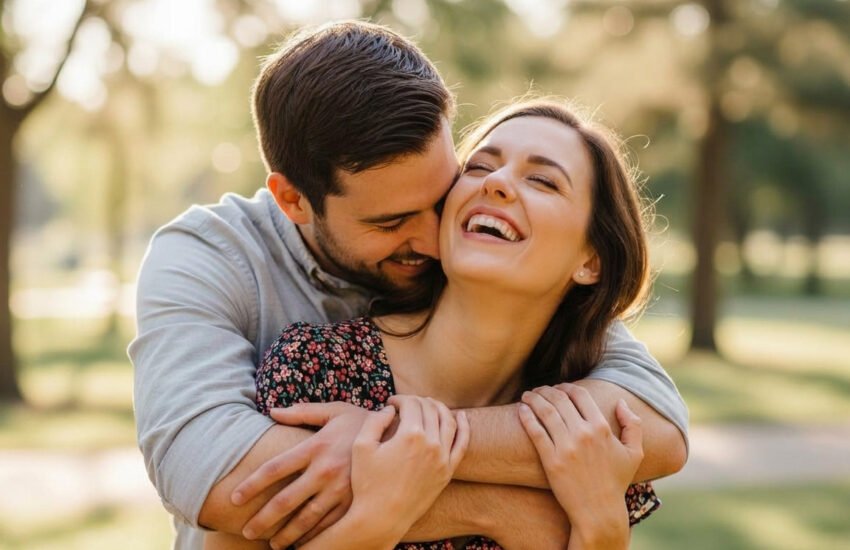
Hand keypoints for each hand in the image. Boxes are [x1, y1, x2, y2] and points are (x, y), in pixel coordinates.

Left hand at [230, 401, 368, 547]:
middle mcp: (325, 470)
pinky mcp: (355, 502)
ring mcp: (341, 489)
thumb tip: (272, 411)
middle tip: (247, 531)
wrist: (402, 435)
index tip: (234, 499)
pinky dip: (313, 538)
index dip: (251, 486)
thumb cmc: (363, 421)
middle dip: (262, 520)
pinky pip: (330, 525)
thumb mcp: (335, 411)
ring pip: (305, 519)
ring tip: (271, 544)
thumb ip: (302, 412)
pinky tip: (302, 544)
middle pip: (285, 501)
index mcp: (316, 446)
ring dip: (285, 535)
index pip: (274, 469)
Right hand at [348, 396, 469, 540]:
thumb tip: (389, 409)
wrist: (382, 518)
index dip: (400, 399)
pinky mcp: (448, 471)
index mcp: (411, 435)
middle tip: (406, 404)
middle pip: (430, 409)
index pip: (411, 404)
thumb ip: (374, 421)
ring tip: (428, 404)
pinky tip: (461, 416)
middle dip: (417, 401)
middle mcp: (431, 444)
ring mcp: (443, 458)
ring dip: (439, 407)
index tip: (391, 404)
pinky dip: (464, 427)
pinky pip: (462, 443)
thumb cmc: (368, 483)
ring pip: (448, 421)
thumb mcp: (361, 447)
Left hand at [518, 384, 642, 548]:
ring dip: (533, 398)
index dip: (567, 386)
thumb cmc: (616, 482)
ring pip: (545, 411)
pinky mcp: (551, 460)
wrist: (598, 511)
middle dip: (546, 390)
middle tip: (539, 390)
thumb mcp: (634, 453)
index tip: (559, 388)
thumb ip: (633, 424)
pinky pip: (535, 431)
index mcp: (602, 428)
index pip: (580, 394)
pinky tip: (521, 409)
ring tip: (527, 395)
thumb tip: (620, 402)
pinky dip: (526, 416)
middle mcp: (583, 433)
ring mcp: (566, 447)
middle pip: (559, 399)